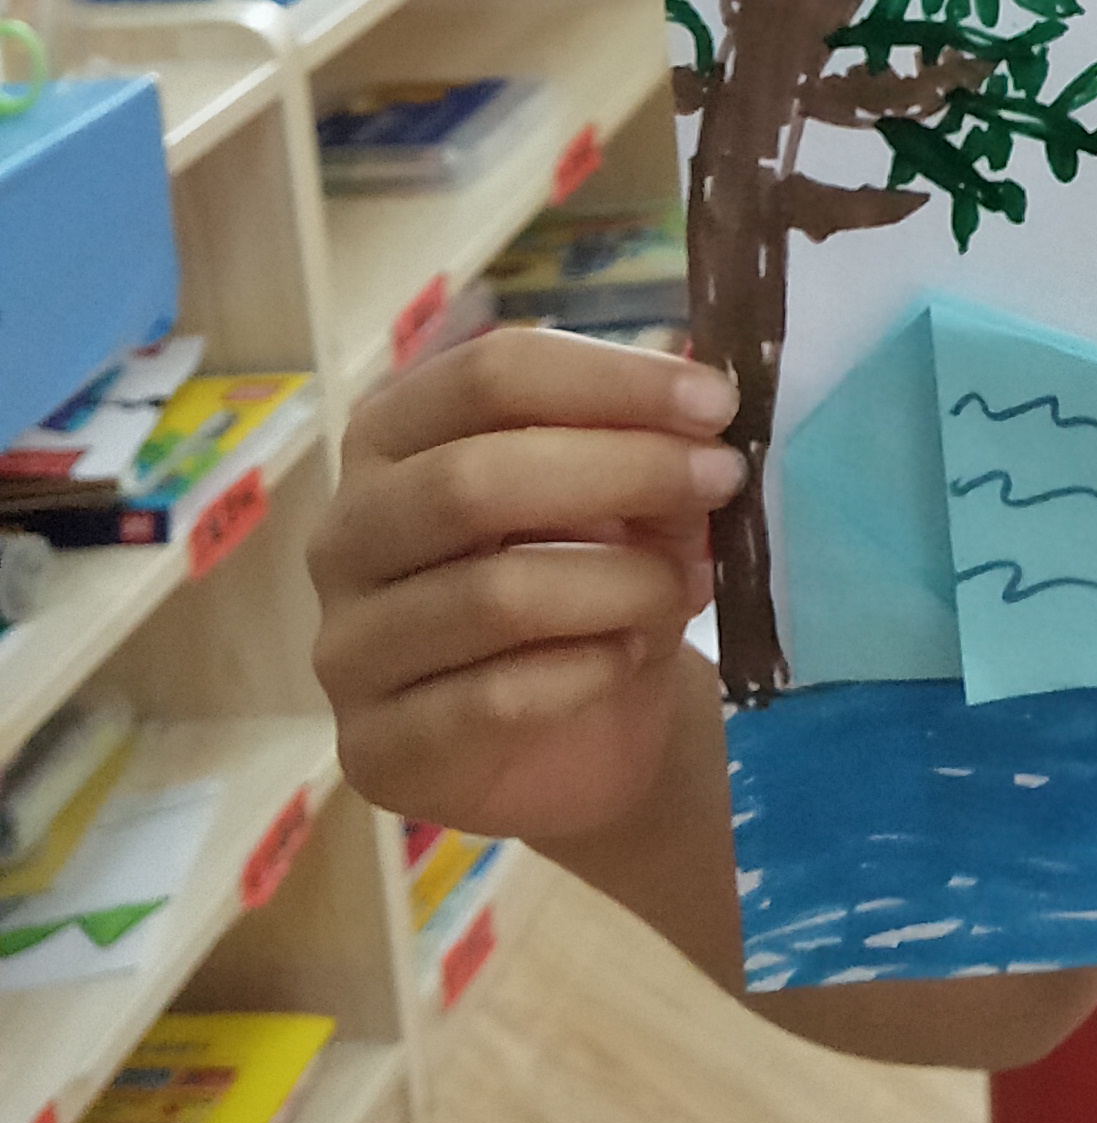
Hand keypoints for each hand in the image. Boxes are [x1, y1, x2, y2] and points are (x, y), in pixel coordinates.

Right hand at [311, 330, 743, 848]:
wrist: (576, 743)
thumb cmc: (589, 587)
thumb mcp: (626, 503)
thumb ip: (648, 448)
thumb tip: (702, 405)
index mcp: (393, 439)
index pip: (487, 375)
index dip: (609, 380)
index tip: (717, 401)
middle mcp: (347, 535)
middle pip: (470, 477)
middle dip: (621, 469)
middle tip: (722, 479)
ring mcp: (348, 647)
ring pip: (490, 594)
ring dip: (621, 583)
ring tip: (691, 586)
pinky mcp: (376, 747)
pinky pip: (492, 699)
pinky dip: (588, 670)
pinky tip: (634, 656)